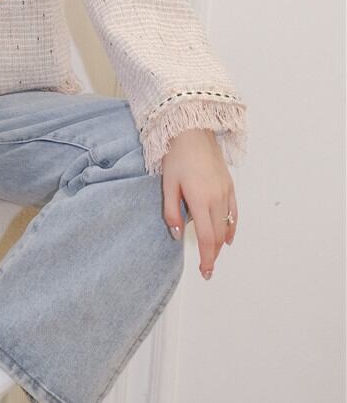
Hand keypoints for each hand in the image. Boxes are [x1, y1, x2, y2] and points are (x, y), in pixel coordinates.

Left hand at [161, 128, 237, 279]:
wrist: (192, 130)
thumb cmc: (177, 155)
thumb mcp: (168, 184)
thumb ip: (171, 212)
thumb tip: (177, 235)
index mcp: (200, 200)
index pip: (207, 238)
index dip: (207, 258)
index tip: (205, 271)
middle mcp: (217, 198)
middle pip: (219, 236)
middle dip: (214, 255)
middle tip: (207, 269)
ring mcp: (226, 192)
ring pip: (227, 226)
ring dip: (222, 244)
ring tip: (214, 255)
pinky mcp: (229, 185)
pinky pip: (234, 212)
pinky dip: (232, 227)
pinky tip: (229, 237)